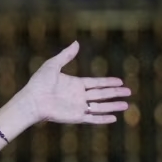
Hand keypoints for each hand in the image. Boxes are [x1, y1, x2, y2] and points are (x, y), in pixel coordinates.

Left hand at [16, 41, 130, 125]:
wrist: (32, 101)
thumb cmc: (39, 83)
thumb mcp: (52, 65)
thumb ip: (66, 55)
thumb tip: (76, 42)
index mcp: (75, 84)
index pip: (96, 83)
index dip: (108, 82)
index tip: (120, 81)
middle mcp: (78, 96)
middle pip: (101, 94)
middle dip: (115, 93)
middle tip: (129, 92)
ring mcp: (77, 107)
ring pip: (100, 106)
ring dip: (113, 106)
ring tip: (126, 105)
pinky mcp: (76, 117)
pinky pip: (92, 118)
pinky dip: (103, 119)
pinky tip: (114, 118)